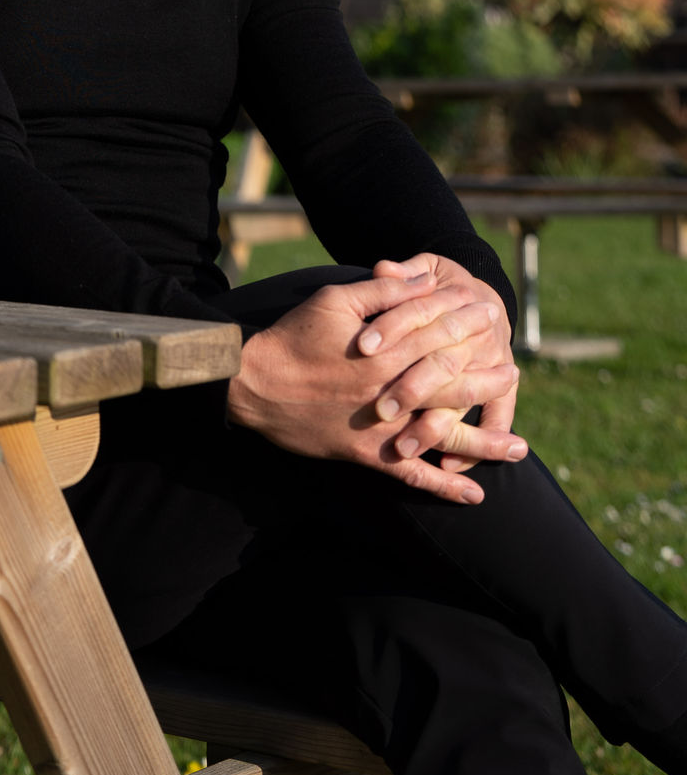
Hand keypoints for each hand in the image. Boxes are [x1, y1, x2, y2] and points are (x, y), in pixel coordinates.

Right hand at [226, 271, 524, 503]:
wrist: (254, 385)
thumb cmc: (294, 336)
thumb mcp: (334, 299)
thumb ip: (383, 292)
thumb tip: (423, 279)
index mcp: (386, 352)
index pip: (439, 338)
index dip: (468, 328)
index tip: (494, 320)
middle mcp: (391, 393)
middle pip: (453, 388)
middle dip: (487, 382)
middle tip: (515, 375)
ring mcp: (381, 428)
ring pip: (443, 438)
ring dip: (484, 444)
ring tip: (520, 448)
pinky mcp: (366, 454)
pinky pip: (412, 474)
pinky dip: (443, 487)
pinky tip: (473, 495)